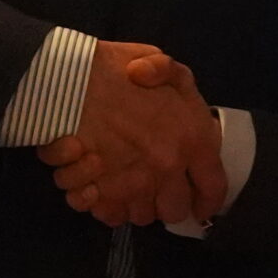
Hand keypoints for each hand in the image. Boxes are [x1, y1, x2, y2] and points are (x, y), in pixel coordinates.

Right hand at [34, 42, 222, 227]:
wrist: (65, 78)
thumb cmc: (114, 67)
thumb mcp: (159, 62)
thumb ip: (173, 79)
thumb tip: (170, 105)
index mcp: (191, 140)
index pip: (212, 188)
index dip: (207, 201)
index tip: (199, 204)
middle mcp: (165, 168)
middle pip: (173, 211)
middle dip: (164, 203)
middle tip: (153, 186)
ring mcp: (131, 184)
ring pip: (138, 215)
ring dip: (131, 203)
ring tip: (120, 180)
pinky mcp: (97, 193)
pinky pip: (105, 214)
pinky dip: (99, 205)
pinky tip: (93, 186)